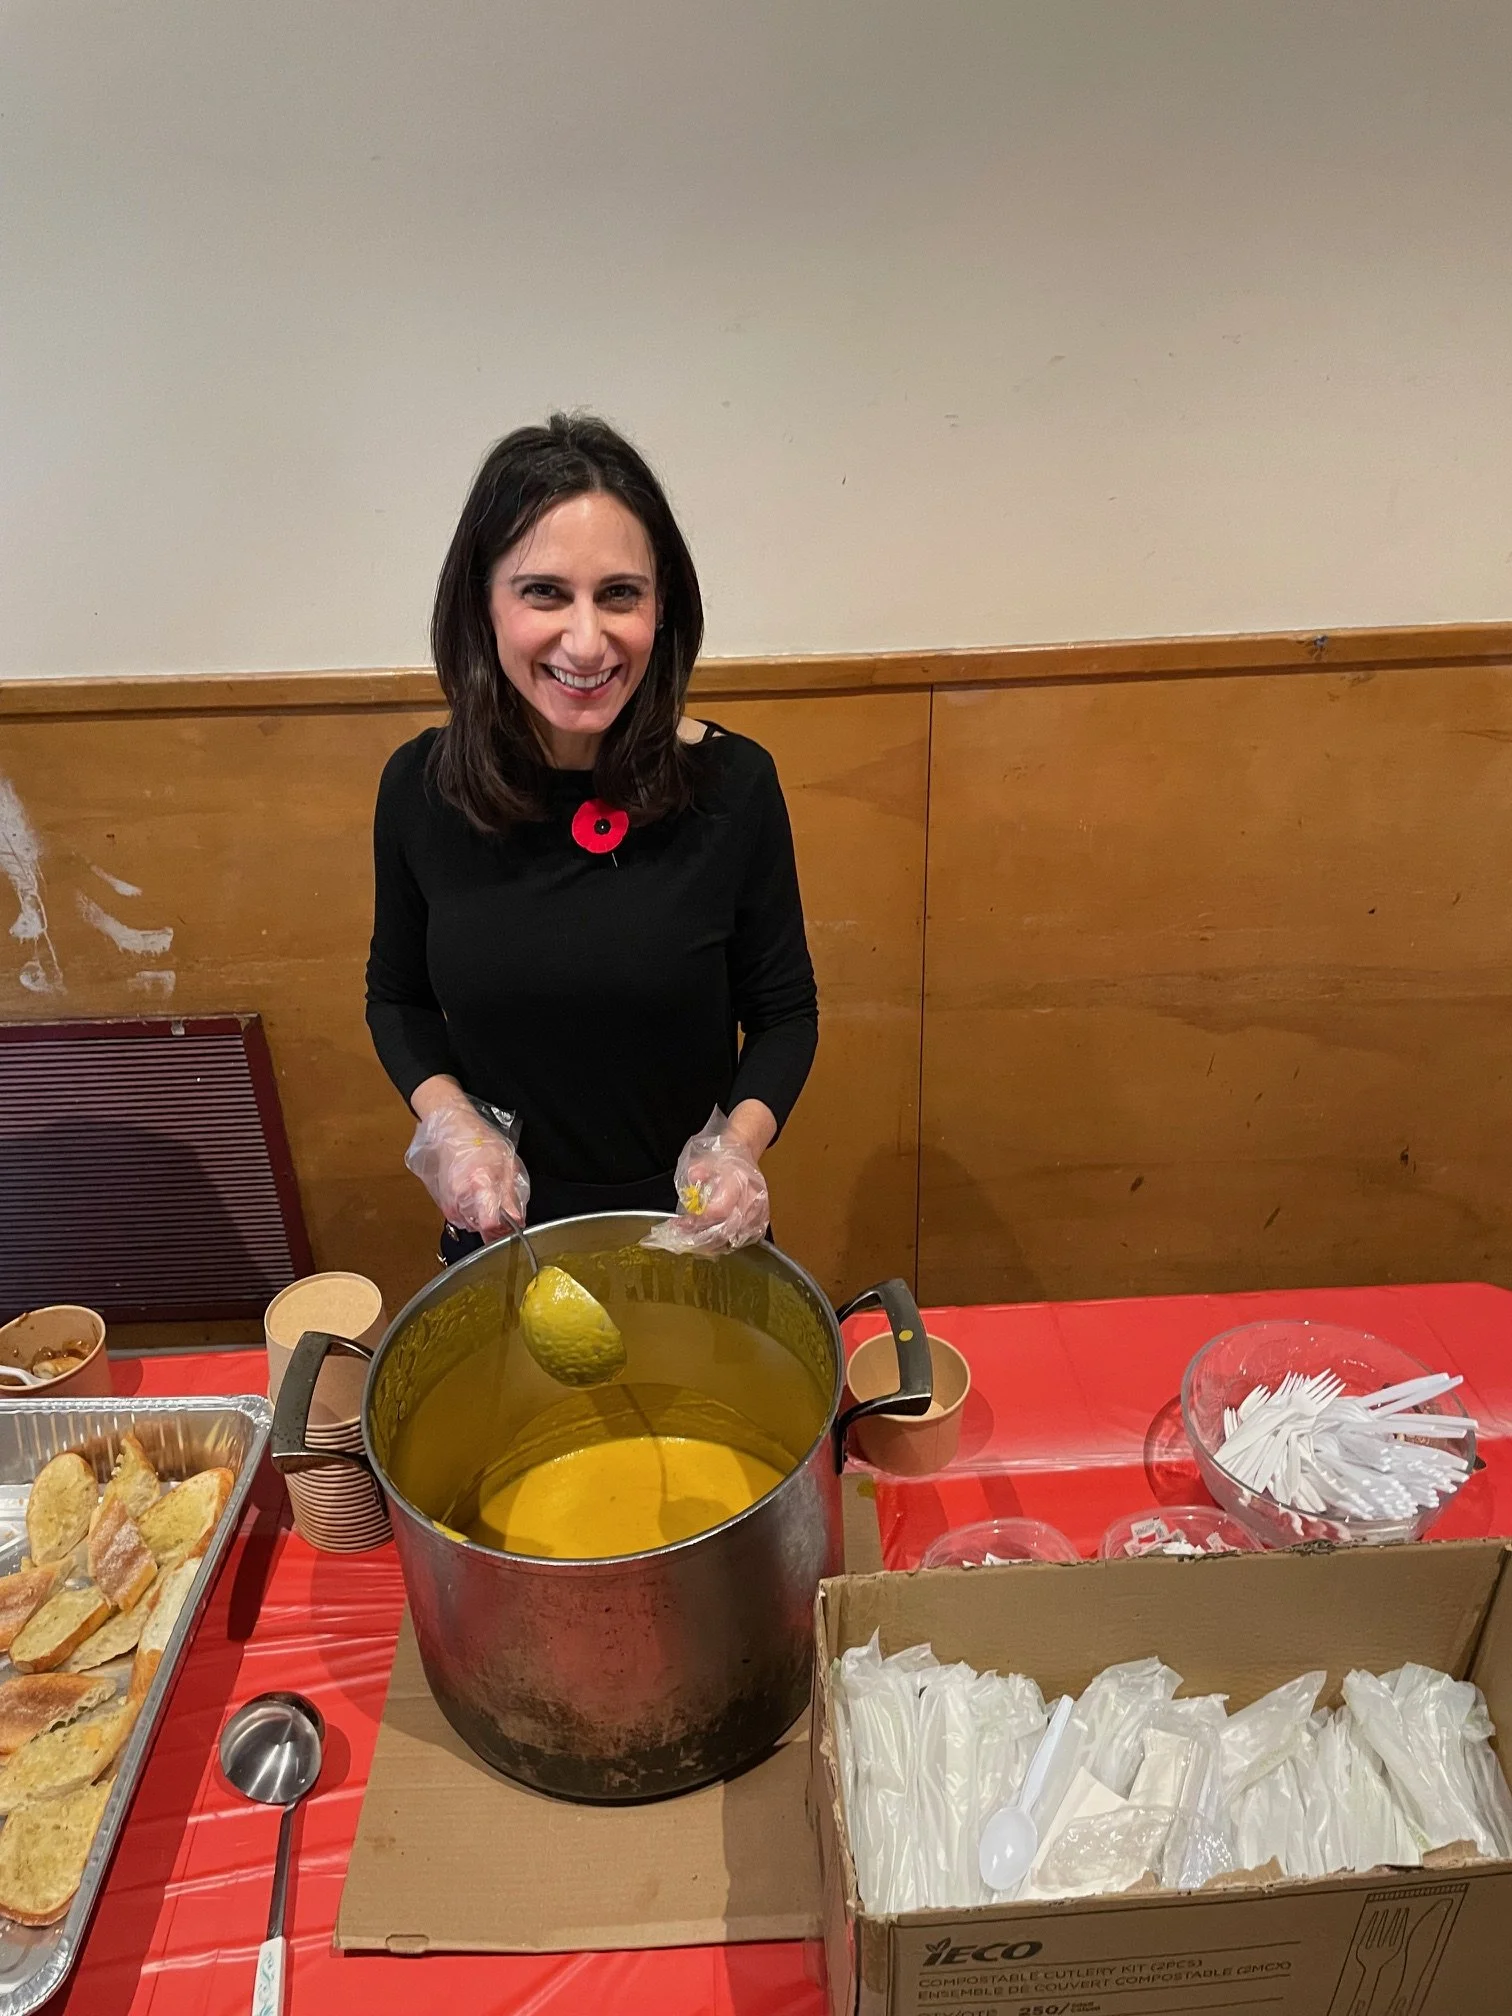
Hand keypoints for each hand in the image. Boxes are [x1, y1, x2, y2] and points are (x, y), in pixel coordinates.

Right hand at [404, 1096, 529, 1239]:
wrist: (450, 1130)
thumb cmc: (479, 1141)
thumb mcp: (506, 1163)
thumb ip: (511, 1195)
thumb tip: (517, 1219)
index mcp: (479, 1184)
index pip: (489, 1224)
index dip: (502, 1230)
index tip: (511, 1226)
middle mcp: (461, 1197)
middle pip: (482, 1228)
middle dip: (495, 1222)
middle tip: (500, 1203)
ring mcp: (450, 1202)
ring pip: (472, 1225)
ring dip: (482, 1216)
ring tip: (485, 1193)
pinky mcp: (443, 1204)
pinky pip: (462, 1219)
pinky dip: (470, 1212)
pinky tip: (473, 1194)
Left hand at [643, 1107, 769, 1253]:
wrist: (742, 1152)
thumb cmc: (722, 1157)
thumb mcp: (705, 1156)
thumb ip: (698, 1168)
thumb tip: (694, 1177)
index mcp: (739, 1179)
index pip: (721, 1209)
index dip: (700, 1220)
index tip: (683, 1222)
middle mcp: (752, 1198)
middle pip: (726, 1230)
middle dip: (700, 1237)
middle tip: (681, 1236)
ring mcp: (758, 1212)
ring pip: (733, 1240)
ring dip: (710, 1244)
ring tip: (691, 1240)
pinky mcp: (760, 1221)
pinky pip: (742, 1241)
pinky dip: (724, 1244)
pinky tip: (708, 1242)